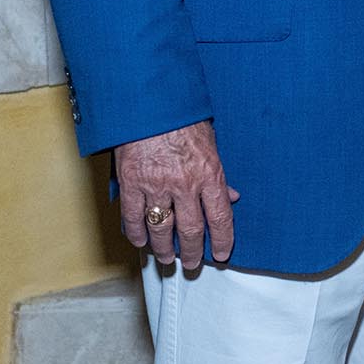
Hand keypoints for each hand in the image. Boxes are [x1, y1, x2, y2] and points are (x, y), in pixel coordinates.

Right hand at [115, 121, 237, 272]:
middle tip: (191, 263)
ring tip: (167, 258)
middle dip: (192, 252)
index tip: (221, 254)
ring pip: (162, 229)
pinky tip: (140, 241)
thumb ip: (220, 173)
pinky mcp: (131, 182)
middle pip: (191, 230)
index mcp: (209, 174)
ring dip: (164, 248)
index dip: (223, 241)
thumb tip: (232, 196)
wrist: (151, 100)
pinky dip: (136, 232)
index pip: (221, 218)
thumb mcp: (212, 142)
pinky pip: (133, 216)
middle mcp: (184, 184)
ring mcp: (156, 185)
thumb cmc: (183, 116)